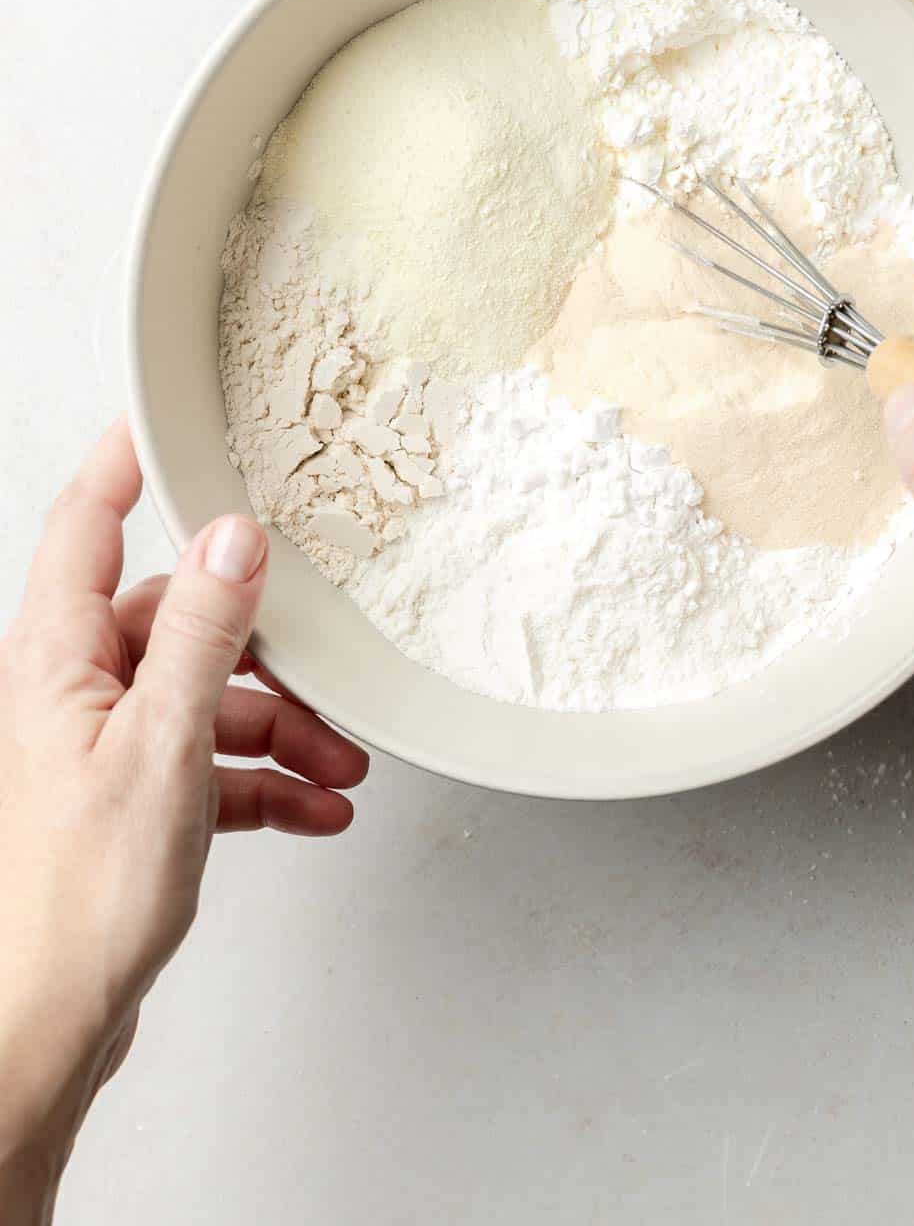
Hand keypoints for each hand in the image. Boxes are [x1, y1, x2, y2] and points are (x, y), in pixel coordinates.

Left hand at [0, 421, 368, 1216]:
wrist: (47, 1026)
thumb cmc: (79, 901)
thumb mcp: (163, 745)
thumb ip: (202, 632)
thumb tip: (232, 537)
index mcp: (59, 657)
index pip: (86, 522)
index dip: (125, 461)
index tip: (165, 414)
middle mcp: (75, 690)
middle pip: (178, 619)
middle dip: (263, 649)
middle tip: (327, 671)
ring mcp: (103, 745)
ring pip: (207, 696)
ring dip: (280, 726)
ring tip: (339, 766)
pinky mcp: (132, 799)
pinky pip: (211, 762)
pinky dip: (266, 780)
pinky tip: (316, 808)